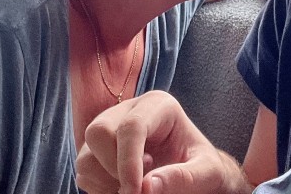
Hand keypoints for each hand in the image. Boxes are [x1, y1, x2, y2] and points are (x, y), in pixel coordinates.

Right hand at [76, 91, 250, 193]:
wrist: (196, 176)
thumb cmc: (205, 169)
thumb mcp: (207, 173)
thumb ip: (184, 177)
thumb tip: (146, 186)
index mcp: (159, 106)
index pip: (132, 125)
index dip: (128, 161)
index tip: (135, 192)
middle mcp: (129, 111)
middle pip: (98, 132)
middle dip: (113, 168)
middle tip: (138, 189)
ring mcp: (110, 130)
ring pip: (85, 155)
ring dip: (105, 182)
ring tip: (136, 187)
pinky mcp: (98, 152)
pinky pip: (84, 173)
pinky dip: (100, 189)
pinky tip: (125, 188)